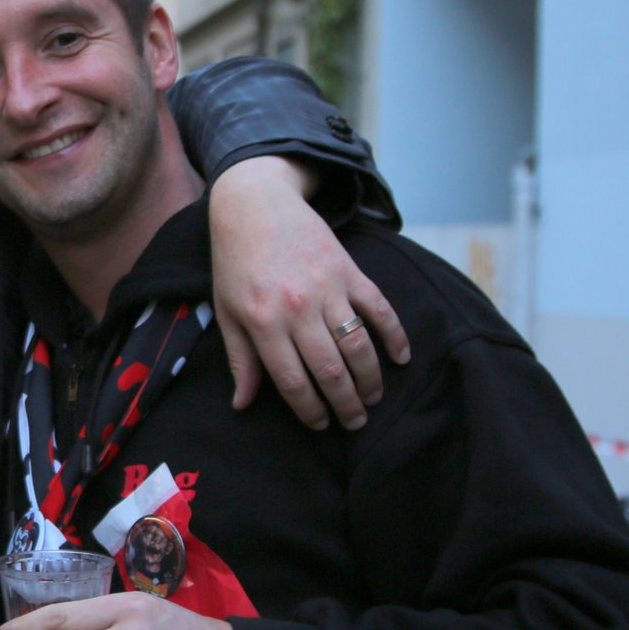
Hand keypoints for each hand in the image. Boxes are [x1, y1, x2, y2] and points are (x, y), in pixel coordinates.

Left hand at [208, 155, 410, 428]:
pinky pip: (380, 308)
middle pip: (331, 371)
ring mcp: (328, 288)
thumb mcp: (227, 312)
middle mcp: (298, 309)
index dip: (310, 410)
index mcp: (264, 323)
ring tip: (373, 399)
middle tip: (355, 422)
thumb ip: (240, 360)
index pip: (294, 382)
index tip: (322, 424)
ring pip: (358, 346)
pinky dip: (395, 335)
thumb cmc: (235, 262)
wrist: (255, 204)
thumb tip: (242, 404)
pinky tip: (401, 358)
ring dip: (371, 379)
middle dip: (346, 404)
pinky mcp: (349, 270)